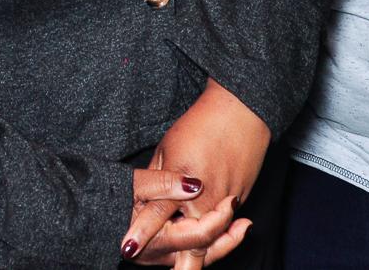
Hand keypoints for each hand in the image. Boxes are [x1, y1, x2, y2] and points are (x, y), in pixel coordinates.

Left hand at [122, 81, 266, 265]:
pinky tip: (212, 242)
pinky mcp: (240, 201)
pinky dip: (219, 237)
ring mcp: (223, 203)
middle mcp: (202, 199)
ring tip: (186, 265)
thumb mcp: (167, 149)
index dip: (141, 233)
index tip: (128, 247)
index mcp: (178, 184)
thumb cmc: (199, 126)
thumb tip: (145, 198)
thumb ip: (158, 179)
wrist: (239, 114)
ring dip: (200, 252)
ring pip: (211, 240)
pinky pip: (226, 226)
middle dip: (180, 262)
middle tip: (166, 266)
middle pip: (190, 241)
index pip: (155, 215)